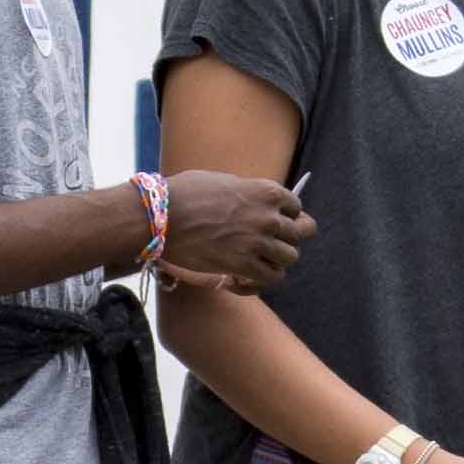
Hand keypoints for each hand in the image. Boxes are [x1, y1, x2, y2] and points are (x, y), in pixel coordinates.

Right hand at [158, 170, 313, 292]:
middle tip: (272, 244)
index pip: (296, 207)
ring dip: (276, 260)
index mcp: (266, 191)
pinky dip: (261, 281)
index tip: (277, 222)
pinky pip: (271, 278)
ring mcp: (258, 242)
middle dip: (287, 239)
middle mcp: (269, 217)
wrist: (163, 217)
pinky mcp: (244, 266)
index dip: (288, 216)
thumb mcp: (224, 182)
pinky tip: (242, 277)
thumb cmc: (186, 194)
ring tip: (258, 261)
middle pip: (301, 233)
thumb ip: (247, 194)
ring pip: (290, 257)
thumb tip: (255, 205)